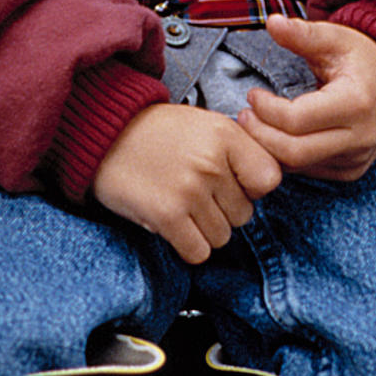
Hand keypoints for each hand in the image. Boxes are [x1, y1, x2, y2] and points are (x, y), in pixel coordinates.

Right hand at [92, 102, 281, 263]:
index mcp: (225, 134)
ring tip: (181, 203)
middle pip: (244, 214)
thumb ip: (238, 148)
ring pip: (222, 236)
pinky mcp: (167, 216)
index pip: (269, 178)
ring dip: (204, 229)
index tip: (235, 182)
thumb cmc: (158, 132)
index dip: (253, 187)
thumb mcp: (204, 123)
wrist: (105, 135)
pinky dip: (187, 245)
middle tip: (196, 191)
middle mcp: (211, 162)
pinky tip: (173, 223)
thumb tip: (268, 182)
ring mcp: (189, 190)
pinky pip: (199, 252)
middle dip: (223, 209)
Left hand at [236, 13, 375, 180]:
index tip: (252, 94)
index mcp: (356, 103)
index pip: (298, 120)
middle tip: (244, 116)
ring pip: (299, 167)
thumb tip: (272, 22)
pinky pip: (309, 171)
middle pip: (294, 152)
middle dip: (260, 135)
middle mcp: (359, 138)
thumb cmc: (363, 59)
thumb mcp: (335, 38)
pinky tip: (274, 137)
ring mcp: (356, 159)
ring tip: (254, 124)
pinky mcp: (350, 171)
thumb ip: (302, 33)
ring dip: (269, 149)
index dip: (267, 110)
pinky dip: (286, 157)